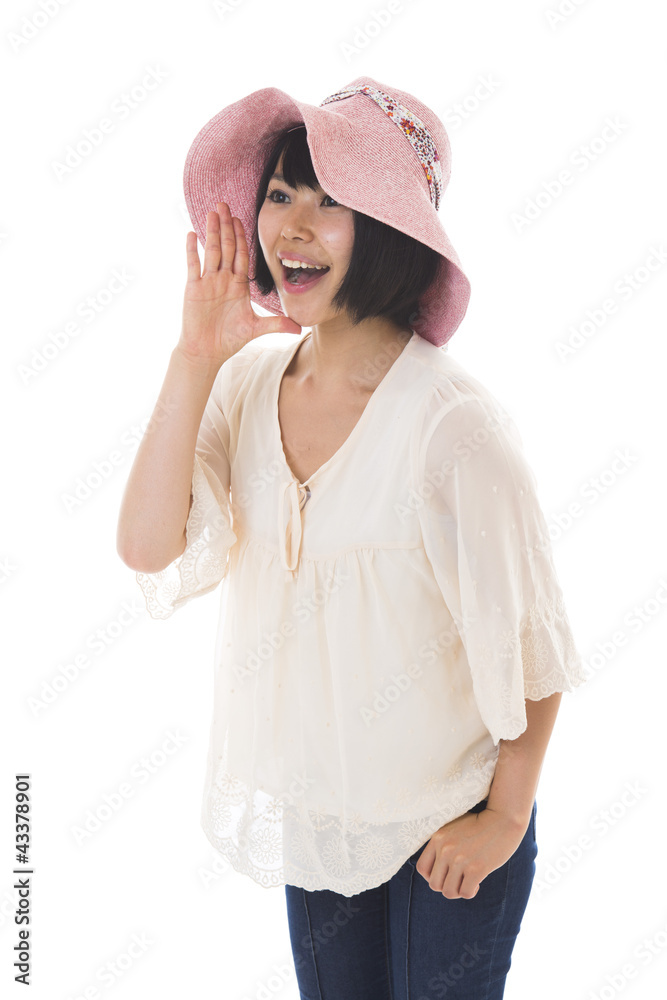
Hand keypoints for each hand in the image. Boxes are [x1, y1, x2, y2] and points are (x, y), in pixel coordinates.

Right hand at [178, 201, 301, 367]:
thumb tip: (299, 328)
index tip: (241, 219)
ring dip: (212, 231)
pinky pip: (193, 265)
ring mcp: (207, 282)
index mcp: (238, 284)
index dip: (241, 237)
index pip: (241, 255)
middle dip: (226, 226)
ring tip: (213, 212)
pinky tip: (191, 234)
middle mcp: (223, 279)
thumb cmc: (229, 339)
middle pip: (226, 247)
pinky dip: (192, 250)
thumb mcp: (256, 328)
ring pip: (211, 251)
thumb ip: (276, 324)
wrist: (206, 351)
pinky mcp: (193, 289)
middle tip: (225, 204)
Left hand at [415, 807, 527, 898]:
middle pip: (434, 884)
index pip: (422, 868)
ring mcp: (460, 860)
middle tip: (459, 880)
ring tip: (468, 881)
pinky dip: (471, 891)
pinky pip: (465, 893)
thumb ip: (442, 844)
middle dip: (447, 886)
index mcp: (437, 838)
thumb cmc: (480, 824)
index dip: (432, 876)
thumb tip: (438, 869)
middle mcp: (445, 849)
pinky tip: (477, 883)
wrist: (503, 819)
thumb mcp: (454, 828)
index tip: (445, 875)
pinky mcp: (476, 869)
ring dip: (459, 890)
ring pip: (449, 892)